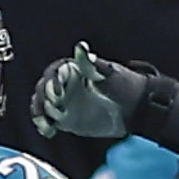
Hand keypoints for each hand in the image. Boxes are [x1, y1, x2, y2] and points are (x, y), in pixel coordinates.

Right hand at [31, 45, 149, 143]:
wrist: (137, 109)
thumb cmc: (126, 86)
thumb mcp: (110, 73)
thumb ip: (92, 64)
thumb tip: (81, 47)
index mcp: (74, 70)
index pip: (54, 73)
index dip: (52, 81)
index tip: (58, 91)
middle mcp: (66, 85)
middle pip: (43, 89)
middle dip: (44, 98)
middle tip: (57, 106)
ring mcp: (64, 102)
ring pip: (41, 105)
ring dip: (40, 113)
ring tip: (49, 123)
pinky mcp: (66, 118)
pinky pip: (47, 121)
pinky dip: (44, 125)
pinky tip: (49, 131)